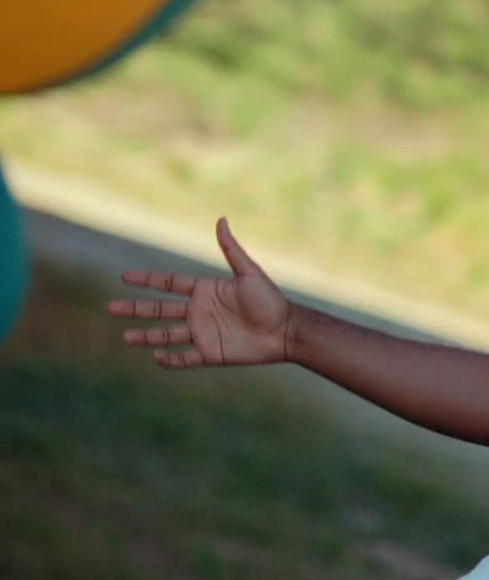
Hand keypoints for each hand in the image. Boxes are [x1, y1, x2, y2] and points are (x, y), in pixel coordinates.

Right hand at [108, 218, 292, 367]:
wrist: (286, 330)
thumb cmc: (270, 300)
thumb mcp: (248, 272)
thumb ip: (231, 249)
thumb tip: (221, 219)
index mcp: (206, 290)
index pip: (169, 284)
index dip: (147, 281)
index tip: (124, 278)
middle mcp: (200, 311)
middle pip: (160, 309)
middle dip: (136, 309)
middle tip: (110, 308)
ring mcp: (203, 333)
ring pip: (167, 334)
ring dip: (146, 335)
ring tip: (124, 336)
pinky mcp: (210, 353)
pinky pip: (185, 357)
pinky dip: (170, 359)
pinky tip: (155, 356)